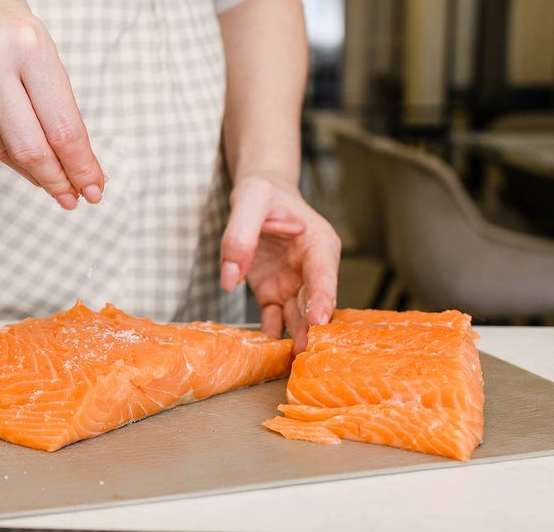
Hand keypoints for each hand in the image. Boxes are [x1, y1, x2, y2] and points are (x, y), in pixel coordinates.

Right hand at [0, 0, 104, 209]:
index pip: (62, 124)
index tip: (95, 187)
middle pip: (31, 146)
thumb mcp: (38, 40)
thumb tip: (72, 156)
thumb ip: (54, 95)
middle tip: (75, 198)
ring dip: (34, 173)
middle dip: (58, 180)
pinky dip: (8, 154)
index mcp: (29, 45)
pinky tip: (24, 159)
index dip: (81, 165)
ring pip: (4, 149)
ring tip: (55, 185)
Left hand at [219, 174, 340, 351]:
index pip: (323, 274)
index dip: (323, 298)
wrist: (260, 195)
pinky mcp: (273, 293)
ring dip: (295, 338)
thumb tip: (230, 277)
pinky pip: (273, 318)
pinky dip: (272, 335)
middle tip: (306, 353)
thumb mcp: (250, 198)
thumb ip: (240, 234)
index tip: (319, 320)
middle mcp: (311, 269)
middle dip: (312, 328)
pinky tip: (267, 352)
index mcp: (318, 243)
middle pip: (314, 303)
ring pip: (297, 317)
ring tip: (292, 361)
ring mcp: (293, 284)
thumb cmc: (264, 192)